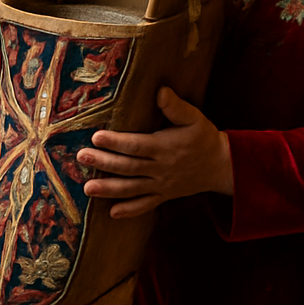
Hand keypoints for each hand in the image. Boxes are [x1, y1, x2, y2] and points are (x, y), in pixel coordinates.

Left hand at [75, 87, 232, 218]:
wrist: (222, 166)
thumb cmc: (205, 138)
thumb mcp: (195, 118)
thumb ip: (176, 107)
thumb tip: (161, 91)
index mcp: (165, 147)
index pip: (136, 145)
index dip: (116, 142)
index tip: (96, 137)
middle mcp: (161, 168)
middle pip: (128, 167)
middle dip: (104, 163)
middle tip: (81, 157)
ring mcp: (162, 185)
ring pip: (132, 188)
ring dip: (109, 189)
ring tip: (88, 188)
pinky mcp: (165, 195)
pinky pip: (146, 205)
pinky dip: (130, 210)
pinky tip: (113, 213)